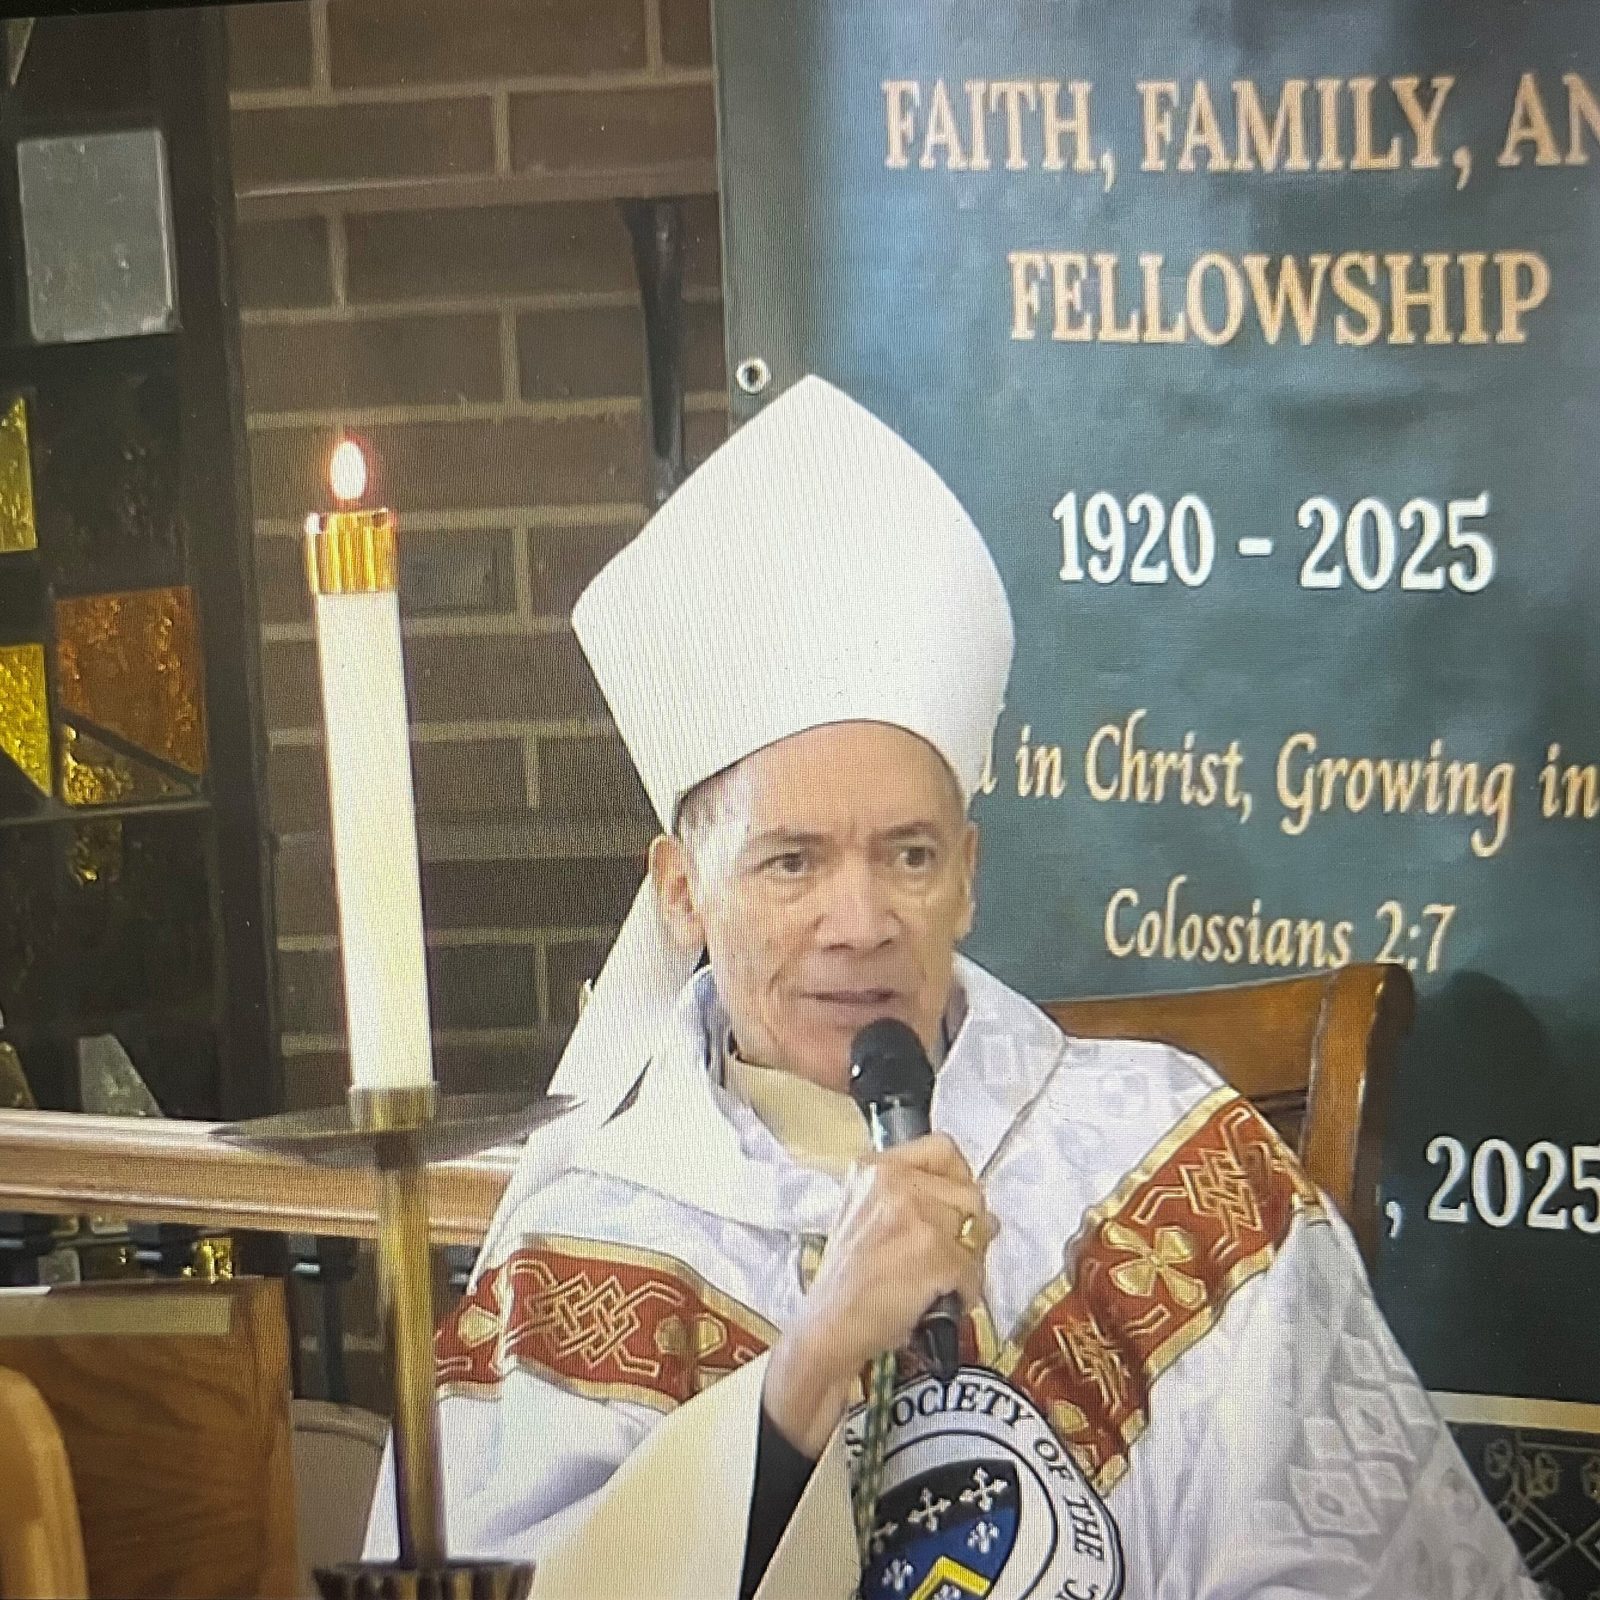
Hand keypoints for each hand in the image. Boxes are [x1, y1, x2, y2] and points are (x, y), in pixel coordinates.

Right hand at [762, 1133, 993, 1456]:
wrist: (826, 1331)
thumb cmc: (843, 1287)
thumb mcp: (862, 1219)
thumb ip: (911, 1201)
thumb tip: (972, 1209)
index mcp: (872, 1169)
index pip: (943, 1149)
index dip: (959, 1179)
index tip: (960, 1202)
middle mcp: (893, 1184)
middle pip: (968, 1191)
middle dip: (969, 1227)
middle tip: (952, 1255)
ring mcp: (915, 1216)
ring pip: (977, 1228)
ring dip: (970, 1261)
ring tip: (943, 1281)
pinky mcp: (933, 1253)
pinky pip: (974, 1268)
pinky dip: (967, 1291)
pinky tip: (940, 1301)